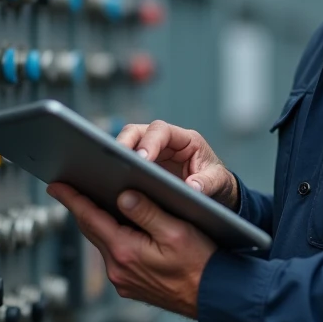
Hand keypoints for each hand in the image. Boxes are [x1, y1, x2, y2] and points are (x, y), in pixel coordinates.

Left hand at [46, 183, 215, 317]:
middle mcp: (118, 269)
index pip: (90, 218)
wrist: (215, 299)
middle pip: (92, 230)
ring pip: (103, 242)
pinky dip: (111, 238)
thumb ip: (147, 212)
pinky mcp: (131, 285)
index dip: (71, 199)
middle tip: (68, 188)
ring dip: (97, 222)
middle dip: (80, 208)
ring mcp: (123, 280)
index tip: (55, 185)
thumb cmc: (201, 264)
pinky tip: (118, 227)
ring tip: (93, 202)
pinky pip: (114, 255)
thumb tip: (123, 195)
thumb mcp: (176, 231)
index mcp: (126, 251)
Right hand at [116, 121, 239, 210]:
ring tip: (104, 172)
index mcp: (184, 140)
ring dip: (115, 156)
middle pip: (137, 132)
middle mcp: (164, 142)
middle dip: (124, 144)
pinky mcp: (142, 166)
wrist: (214, 190)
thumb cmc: (216, 181)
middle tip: (114, 161)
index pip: (162, 131)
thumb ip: (207, 183)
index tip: (141, 158)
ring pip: (126, 145)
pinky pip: (124, 162)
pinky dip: (115, 169)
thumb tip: (192, 188)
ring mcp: (151, 152)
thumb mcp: (218, 182)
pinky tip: (106, 184)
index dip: (150, 142)